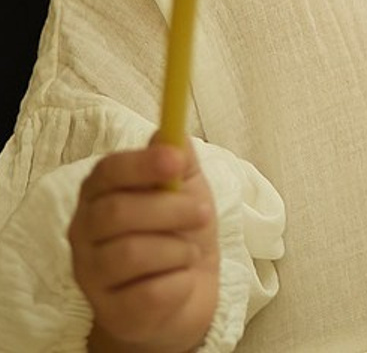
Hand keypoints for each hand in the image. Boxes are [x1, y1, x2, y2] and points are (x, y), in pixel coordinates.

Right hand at [69, 140, 218, 352]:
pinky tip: (180, 278)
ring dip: (177, 247)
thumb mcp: (187, 187)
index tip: (176, 161)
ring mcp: (92, 276)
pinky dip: (179, 281)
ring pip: (131, 253)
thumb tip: (169, 133)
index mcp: (100, 194)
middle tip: (203, 211)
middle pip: (116, 212)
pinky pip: (149, 292)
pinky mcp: (112, 312)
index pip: (106, 172)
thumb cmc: (180, 230)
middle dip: (170, 208)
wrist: (186, 294)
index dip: (140, 164)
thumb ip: (178, 159)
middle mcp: (84, 234)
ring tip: (189, 250)